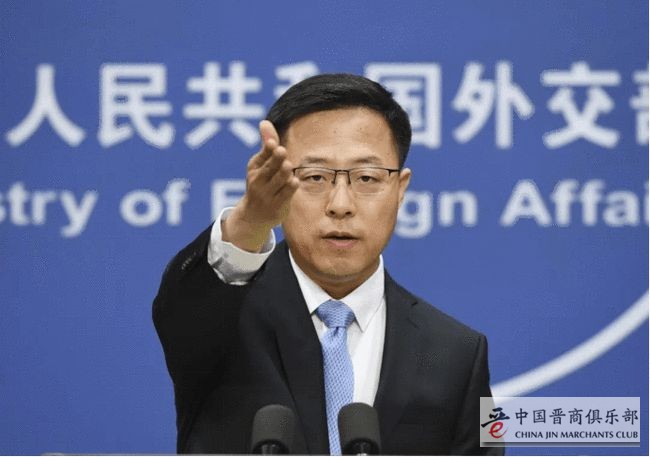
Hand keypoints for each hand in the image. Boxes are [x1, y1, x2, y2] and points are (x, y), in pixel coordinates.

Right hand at [222, 120, 298, 252]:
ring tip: (288, 166)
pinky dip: (291, 186)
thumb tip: (264, 121)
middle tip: (282, 151)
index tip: (273, 143)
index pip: (263, 156)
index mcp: (254, 168)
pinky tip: (294, 181)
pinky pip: (286, 194)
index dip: (268, 149)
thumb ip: (266, 144)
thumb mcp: (260, 164)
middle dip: (276, 160)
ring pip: (280, 180)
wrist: (254, 216)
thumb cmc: (261, 183)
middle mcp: (258, 181)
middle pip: (270, 168)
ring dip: (284, 172)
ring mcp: (267, 195)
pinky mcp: (277, 206)